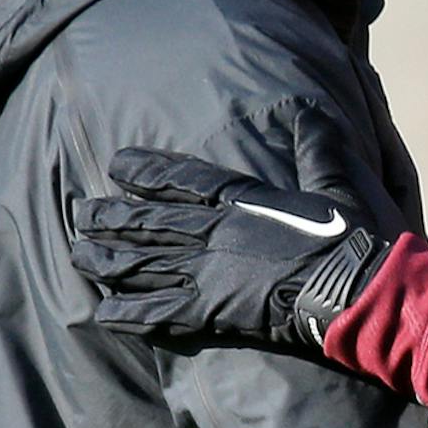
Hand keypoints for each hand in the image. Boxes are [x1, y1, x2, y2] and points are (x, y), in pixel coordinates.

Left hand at [71, 147, 387, 346]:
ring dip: (106, 259)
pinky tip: (102, 314)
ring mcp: (207, 272)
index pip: (184, 179)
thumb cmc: (348, 238)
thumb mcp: (336, 184)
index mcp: (243, 200)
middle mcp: (215, 232)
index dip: (148, 171)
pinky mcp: (210, 311)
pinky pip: (157, 312)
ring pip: (142, 263)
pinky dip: (127, 314)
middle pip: (150, 221)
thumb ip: (317, 149)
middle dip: (112, 216)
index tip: (117, 164)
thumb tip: (310, 113)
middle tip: (81, 211)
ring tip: (76, 254)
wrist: (351, 288)